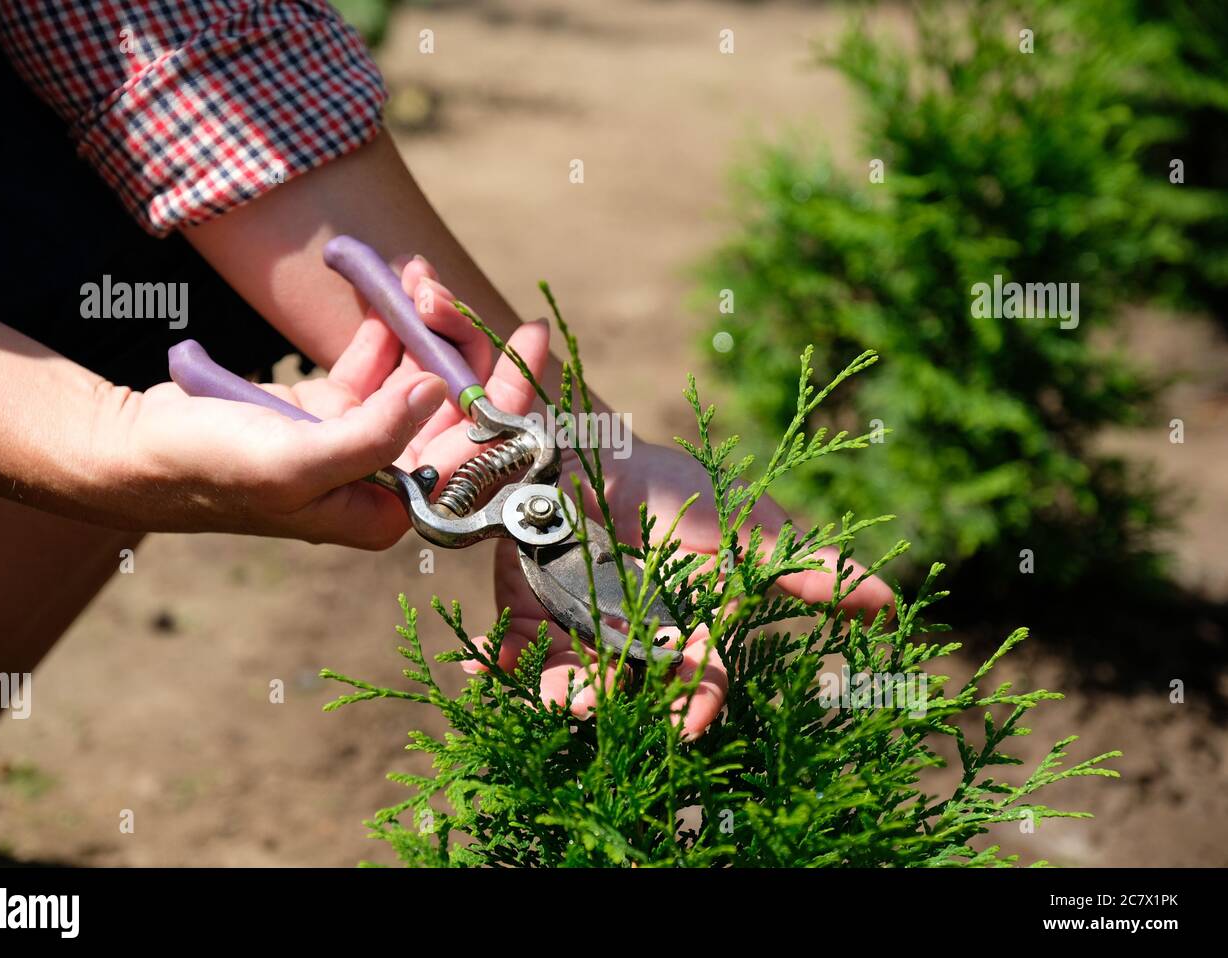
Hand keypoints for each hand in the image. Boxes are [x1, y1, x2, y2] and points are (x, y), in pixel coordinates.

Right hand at [105, 257, 549, 547]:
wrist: (136, 450)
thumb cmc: (210, 469)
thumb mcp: (294, 462)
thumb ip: (375, 436)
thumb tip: (440, 391)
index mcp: (391, 508)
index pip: (474, 453)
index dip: (509, 396)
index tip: (527, 339)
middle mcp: (385, 479)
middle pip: (452, 407)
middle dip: (456, 344)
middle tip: (439, 286)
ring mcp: (361, 441)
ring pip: (418, 375)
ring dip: (421, 323)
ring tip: (413, 273)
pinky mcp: (333, 410)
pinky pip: (379, 360)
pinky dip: (385, 322)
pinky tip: (389, 284)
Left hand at [366, 284, 894, 741]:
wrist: (598, 449)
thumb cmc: (676, 495)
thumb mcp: (741, 527)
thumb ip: (802, 565)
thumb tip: (891, 603)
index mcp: (683, 626)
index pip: (698, 677)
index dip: (697, 702)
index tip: (689, 725)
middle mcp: (629, 637)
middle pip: (626, 687)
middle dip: (612, 702)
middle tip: (595, 709)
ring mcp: (575, 624)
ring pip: (568, 677)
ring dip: (558, 692)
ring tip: (552, 697)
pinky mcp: (524, 605)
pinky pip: (510, 644)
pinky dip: (499, 659)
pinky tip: (489, 669)